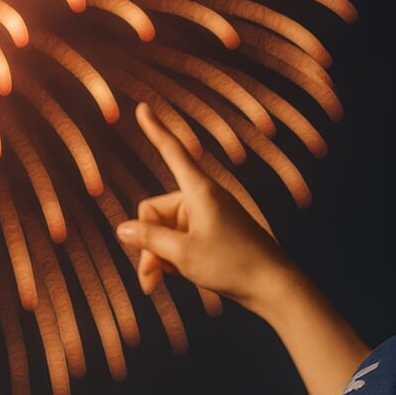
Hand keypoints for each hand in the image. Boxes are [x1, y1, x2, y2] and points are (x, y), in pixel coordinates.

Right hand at [114, 101, 299, 316]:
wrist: (273, 287)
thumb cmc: (232, 265)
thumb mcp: (182, 254)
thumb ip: (148, 239)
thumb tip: (122, 229)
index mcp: (199, 191)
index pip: (172, 152)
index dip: (155, 130)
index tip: (142, 107)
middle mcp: (203, 199)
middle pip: (155, 212)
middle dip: (148, 244)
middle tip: (147, 279)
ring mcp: (208, 218)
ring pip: (165, 232)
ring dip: (158, 257)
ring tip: (156, 285)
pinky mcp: (213, 235)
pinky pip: (181, 241)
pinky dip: (173, 259)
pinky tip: (174, 279)